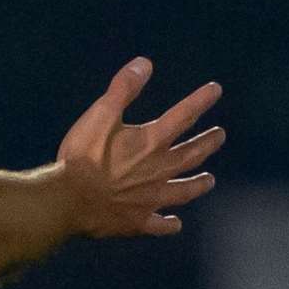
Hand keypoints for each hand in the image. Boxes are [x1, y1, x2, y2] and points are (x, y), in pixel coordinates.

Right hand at [55, 57, 225, 237]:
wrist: (69, 200)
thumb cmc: (82, 157)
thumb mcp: (99, 115)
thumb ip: (123, 89)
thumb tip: (145, 64)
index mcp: (150, 142)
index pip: (183, 116)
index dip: (200, 101)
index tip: (216, 90)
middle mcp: (159, 170)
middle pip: (191, 155)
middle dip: (207, 143)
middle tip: (219, 135)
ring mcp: (150, 198)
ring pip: (183, 190)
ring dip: (198, 184)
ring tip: (209, 180)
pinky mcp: (137, 221)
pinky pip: (159, 225)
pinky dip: (168, 225)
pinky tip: (175, 224)